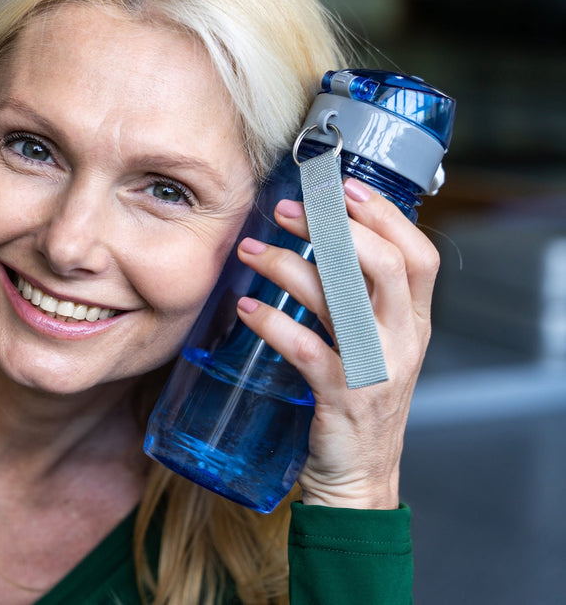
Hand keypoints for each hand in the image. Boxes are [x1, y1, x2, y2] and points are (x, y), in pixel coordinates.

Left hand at [233, 178, 439, 508]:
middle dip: (334, 228)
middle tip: (287, 210)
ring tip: (250, 251)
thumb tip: (324, 240)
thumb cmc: (358, 401)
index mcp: (414, 323)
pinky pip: (305, 350)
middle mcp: (403, 341)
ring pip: (340, 300)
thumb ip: (361, 299)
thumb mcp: (376, 346)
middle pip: (384, 265)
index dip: (384, 215)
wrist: (359, 477)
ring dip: (289, 266)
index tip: (343, 186)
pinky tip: (246, 308)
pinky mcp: (341, 397)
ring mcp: (375, 370)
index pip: (418, 255)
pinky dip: (272, 323)